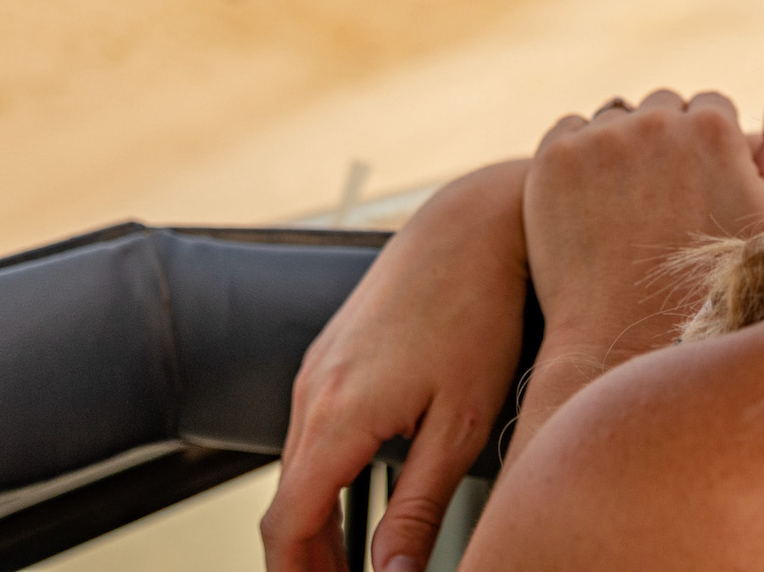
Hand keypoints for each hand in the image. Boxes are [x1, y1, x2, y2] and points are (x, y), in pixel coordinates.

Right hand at [262, 161, 529, 571]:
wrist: (471, 226)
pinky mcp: (331, 355)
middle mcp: (312, 392)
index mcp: (337, 415)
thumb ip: (417, 508)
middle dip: (307, 563)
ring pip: (296, 471)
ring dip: (315, 526)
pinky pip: (309, 434)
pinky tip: (358, 501)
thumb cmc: (478, 314)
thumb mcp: (461, 426)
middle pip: (285, 506)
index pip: (287, 526)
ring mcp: (317, 369)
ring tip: (355, 567)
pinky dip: (321, 482)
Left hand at [509, 80, 763, 456]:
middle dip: (664, 144)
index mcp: (715, 127)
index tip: (698, 192)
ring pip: (615, 117)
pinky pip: (570, 131)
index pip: (710, 107)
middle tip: (662, 205)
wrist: (627, 339)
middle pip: (662, 108)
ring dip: (621, 147)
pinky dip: (579, 159)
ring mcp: (600, 138)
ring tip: (628, 209)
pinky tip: (592, 205)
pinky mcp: (553, 158)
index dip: (707, 152)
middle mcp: (656, 121)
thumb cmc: (711, 283)